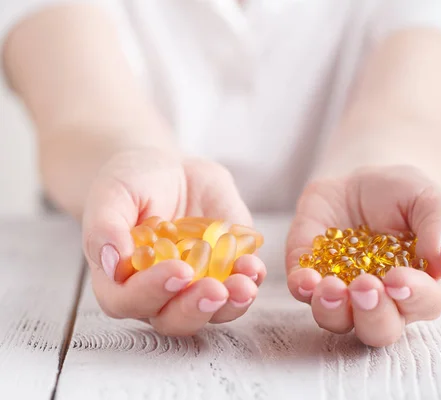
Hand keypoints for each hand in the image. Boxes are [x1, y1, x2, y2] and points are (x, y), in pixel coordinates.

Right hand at [82, 148, 265, 335]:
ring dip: (230, 305)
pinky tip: (253, 268)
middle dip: (195, 307)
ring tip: (245, 285)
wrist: (167, 170)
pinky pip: (237, 289)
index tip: (178, 270)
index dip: (152, 292)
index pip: (129, 301)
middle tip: (215, 290)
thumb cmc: (131, 183)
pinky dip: (248, 281)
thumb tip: (111, 262)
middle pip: (172, 319)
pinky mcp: (225, 273)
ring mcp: (194, 287)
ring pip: (210, 313)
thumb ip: (105, 226)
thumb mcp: (113, 193)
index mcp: (120, 280)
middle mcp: (157, 293)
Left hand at [286, 165, 440, 346]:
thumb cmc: (403, 195)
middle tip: (365, 287)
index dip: (413, 296)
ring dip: (333, 310)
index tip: (398, 279)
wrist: (360, 182)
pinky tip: (305, 278)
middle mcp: (382, 300)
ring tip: (331, 286)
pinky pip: (303, 293)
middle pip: (380, 329)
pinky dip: (302, 289)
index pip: (424, 303)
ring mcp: (343, 293)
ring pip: (338, 321)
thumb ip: (440, 226)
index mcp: (421, 285)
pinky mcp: (310, 276)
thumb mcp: (428, 199)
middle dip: (372, 314)